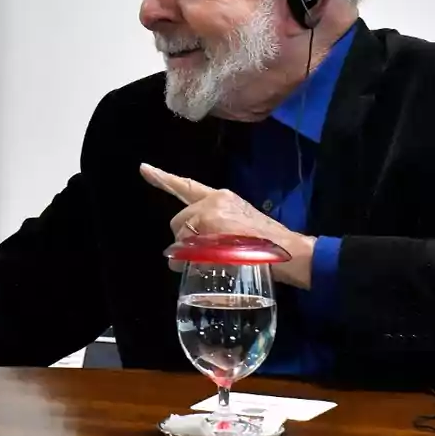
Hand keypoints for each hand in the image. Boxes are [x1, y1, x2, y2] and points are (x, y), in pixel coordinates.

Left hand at [139, 163, 315, 287]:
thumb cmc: (269, 245)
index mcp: (221, 197)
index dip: (162, 178)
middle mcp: (213, 201)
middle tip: (195, 258)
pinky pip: (186, 247)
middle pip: (179, 220)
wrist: (291, 252)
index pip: (187, 186)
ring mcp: (211, 214)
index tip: (143, 169)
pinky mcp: (211, 229)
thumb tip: (196, 245)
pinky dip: (187, 260)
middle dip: (182, 240)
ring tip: (203, 265)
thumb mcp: (242, 226)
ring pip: (181, 235)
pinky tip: (200, 266)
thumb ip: (219, 227)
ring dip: (184, 253)